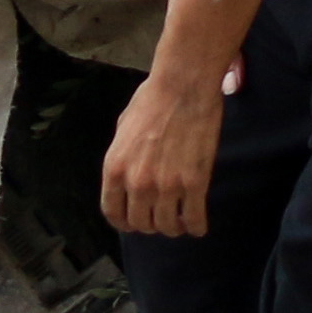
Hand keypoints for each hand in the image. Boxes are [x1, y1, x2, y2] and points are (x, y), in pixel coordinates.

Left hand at [103, 60, 227, 238]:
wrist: (183, 85)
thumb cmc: (152, 100)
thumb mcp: (122, 130)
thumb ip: (122, 159)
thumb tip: (127, 177)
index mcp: (115, 169)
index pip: (113, 214)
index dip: (125, 222)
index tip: (135, 222)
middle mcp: (137, 183)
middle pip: (141, 224)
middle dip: (151, 225)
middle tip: (161, 217)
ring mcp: (166, 186)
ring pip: (167, 226)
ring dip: (174, 227)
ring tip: (180, 220)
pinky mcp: (194, 184)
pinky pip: (194, 219)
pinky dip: (196, 227)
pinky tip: (197, 224)